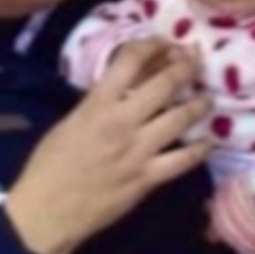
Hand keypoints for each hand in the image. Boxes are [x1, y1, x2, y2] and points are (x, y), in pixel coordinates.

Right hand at [6, 38, 211, 253]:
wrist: (47, 210)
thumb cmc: (49, 166)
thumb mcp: (68, 122)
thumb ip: (97, 104)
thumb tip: (124, 88)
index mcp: (97, 104)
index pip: (130, 61)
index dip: (152, 45)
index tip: (164, 43)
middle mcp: (122, 122)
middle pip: (164, 84)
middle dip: (185, 67)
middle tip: (196, 61)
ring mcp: (138, 151)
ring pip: (180, 118)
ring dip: (199, 104)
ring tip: (208, 99)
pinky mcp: (147, 179)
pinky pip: (183, 160)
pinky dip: (199, 150)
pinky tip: (208, 142)